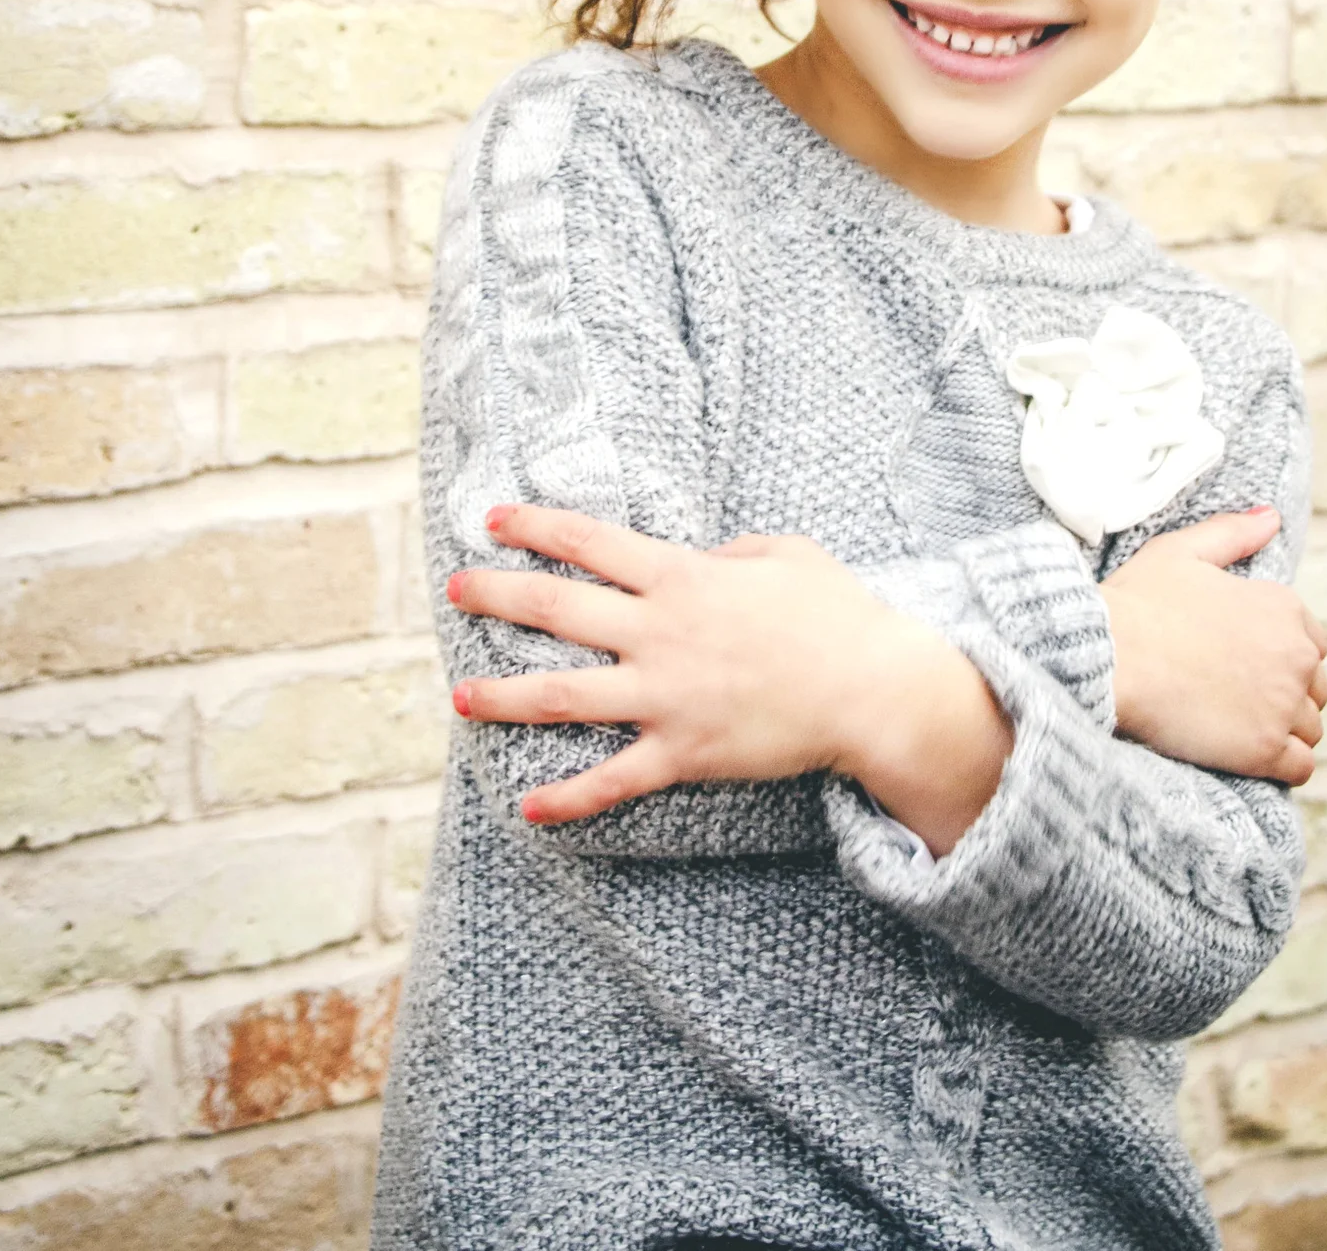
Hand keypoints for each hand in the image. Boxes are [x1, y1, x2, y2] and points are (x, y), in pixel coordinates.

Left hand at [447, 503, 1004, 839]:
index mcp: (682, 577)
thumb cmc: (837, 614)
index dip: (534, 526)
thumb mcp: (784, 552)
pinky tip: (528, 808)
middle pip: (557, 608)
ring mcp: (666, 696)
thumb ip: (731, 549)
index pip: (588, 542)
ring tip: (459, 697)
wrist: (872, 690)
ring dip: (505, 696)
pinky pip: (614, 780)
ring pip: (564, 695)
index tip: (493, 519)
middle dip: (497, 595)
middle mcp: (660, 633)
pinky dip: (568, 798)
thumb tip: (701, 557)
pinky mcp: (682, 752)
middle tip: (455, 589)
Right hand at [1100, 509, 1326, 785]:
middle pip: (1314, 686)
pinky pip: (1301, 767)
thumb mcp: (1180, 551)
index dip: (1280, 652)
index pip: (1312, 642)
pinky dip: (1284, 765)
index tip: (1246, 662)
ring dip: (1284, 729)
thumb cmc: (1137, 602)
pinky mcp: (1265, 749)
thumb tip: (1271, 516)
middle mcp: (1295, 656)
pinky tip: (1252, 756)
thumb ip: (1232, 533)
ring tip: (1240, 727)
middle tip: (1238, 696)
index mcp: (1283, 607)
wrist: (1108, 657)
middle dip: (1285, 692)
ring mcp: (1283, 705)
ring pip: (1310, 728)